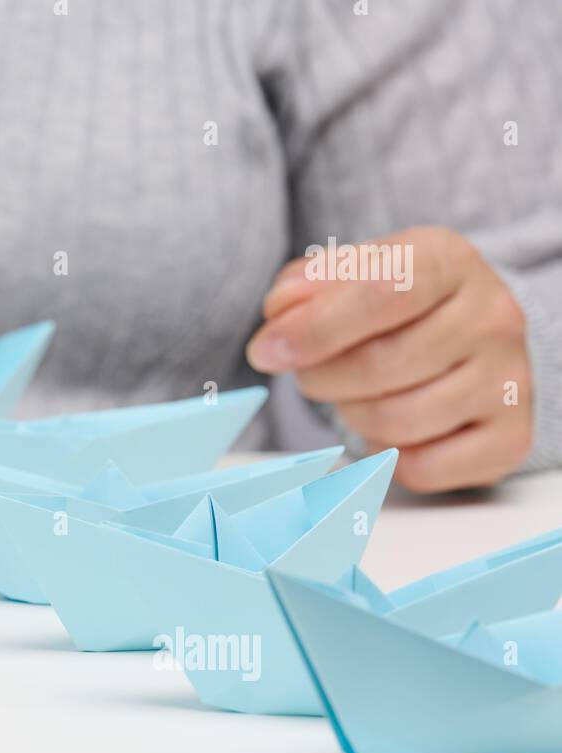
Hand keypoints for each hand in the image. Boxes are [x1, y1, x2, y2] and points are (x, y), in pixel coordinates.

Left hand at [246, 226, 532, 492]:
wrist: (467, 338)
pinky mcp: (511, 436)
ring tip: (354, 394)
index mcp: (448, 261)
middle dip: (322, 377)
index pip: (382, 291)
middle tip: (309, 374)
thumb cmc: (391, 306)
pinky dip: (386, 454)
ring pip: (397, 420)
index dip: (315, 327)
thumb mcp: (348, 276)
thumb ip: (304, 286)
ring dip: (353, 415)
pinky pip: (422, 467)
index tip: (266, 351)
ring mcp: (510, 379)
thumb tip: (282, 310)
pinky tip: (389, 427)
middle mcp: (492, 316)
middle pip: (382, 365)